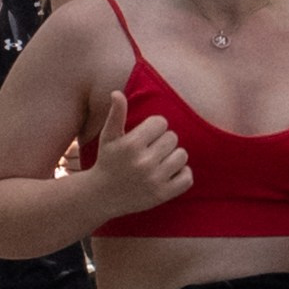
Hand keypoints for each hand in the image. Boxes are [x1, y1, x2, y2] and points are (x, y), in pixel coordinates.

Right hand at [86, 84, 190, 221]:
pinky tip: (170, 173)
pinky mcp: (162, 194)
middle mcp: (144, 162)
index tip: (145, 136)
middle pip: (173, 137)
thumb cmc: (107, 161)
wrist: (100, 196)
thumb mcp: (108, 137)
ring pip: (182, 155)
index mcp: (131, 144)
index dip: (154, 127)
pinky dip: (182, 173)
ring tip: (160, 161)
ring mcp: (154, 179)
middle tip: (151, 150)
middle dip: (163, 142)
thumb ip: (115, 114)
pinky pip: (187, 177)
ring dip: (173, 156)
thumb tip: (117, 92)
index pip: (161, 122)